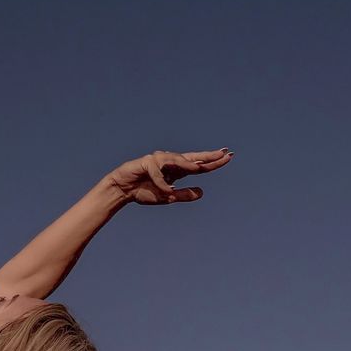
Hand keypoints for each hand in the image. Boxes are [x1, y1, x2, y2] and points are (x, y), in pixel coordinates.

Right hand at [105, 149, 232, 205]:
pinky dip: (162, 183)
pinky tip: (166, 191)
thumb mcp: (168, 197)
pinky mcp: (145, 163)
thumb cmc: (144, 191)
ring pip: (177, 161)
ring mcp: (157, 160)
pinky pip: (157, 172)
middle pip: (192, 158)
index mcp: (176, 170)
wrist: (122, 191)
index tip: (228, 156)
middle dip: (208, 156)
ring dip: (188, 165)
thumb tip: (202, 192)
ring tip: (200, 168)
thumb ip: (184, 194)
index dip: (213, 162)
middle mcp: (169, 162)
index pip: (198, 165)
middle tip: (224, 153)